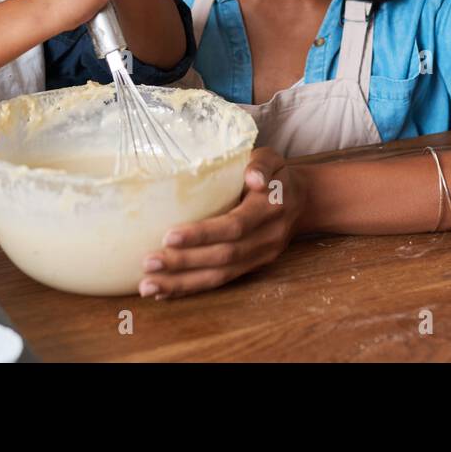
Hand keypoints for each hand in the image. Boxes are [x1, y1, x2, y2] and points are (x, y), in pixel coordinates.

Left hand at [138, 149, 305, 298]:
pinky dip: (191, 288)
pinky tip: (164, 292)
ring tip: (149, 286)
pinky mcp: (251, 268)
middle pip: (223, 256)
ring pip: (220, 276)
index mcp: (270, 209)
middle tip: (148, 262)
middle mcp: (267, 238)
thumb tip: (253, 176)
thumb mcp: (273, 159)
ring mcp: (260, 257)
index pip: (235, 226)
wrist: (302, 201)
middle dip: (184, 262)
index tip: (168, 236)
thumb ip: (262, 164)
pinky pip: (220, 281)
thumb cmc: (277, 175)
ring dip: (182, 283)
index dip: (202, 234)